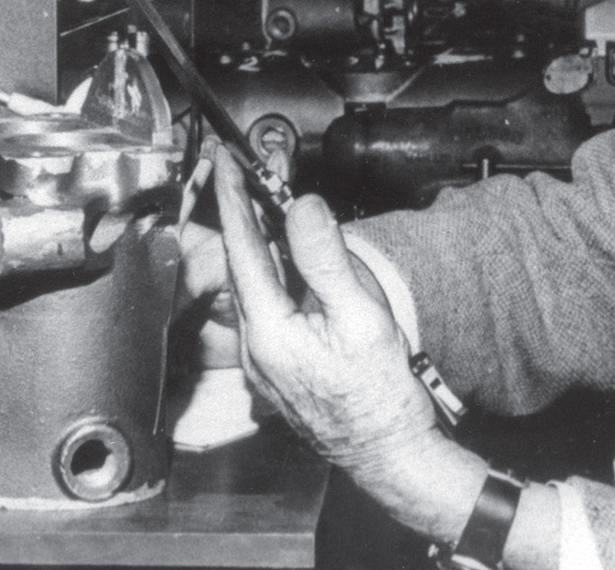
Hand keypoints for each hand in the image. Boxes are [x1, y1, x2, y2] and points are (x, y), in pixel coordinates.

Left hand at [212, 146, 442, 471]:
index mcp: (268, 332)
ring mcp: (261, 359)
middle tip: (253, 167)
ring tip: (272, 200)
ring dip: (261, 239)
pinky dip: (273, 271)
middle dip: (247, 210)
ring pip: (253, 284)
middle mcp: (253, 347)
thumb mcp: (363, 318)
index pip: (242, 247)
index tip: (225, 159)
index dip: (234, 197)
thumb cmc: (381, 397)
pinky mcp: (275, 365)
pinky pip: (266, 304)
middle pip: (243, 261)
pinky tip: (289, 257)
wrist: (388, 455)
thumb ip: (327, 260)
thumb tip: (301, 207)